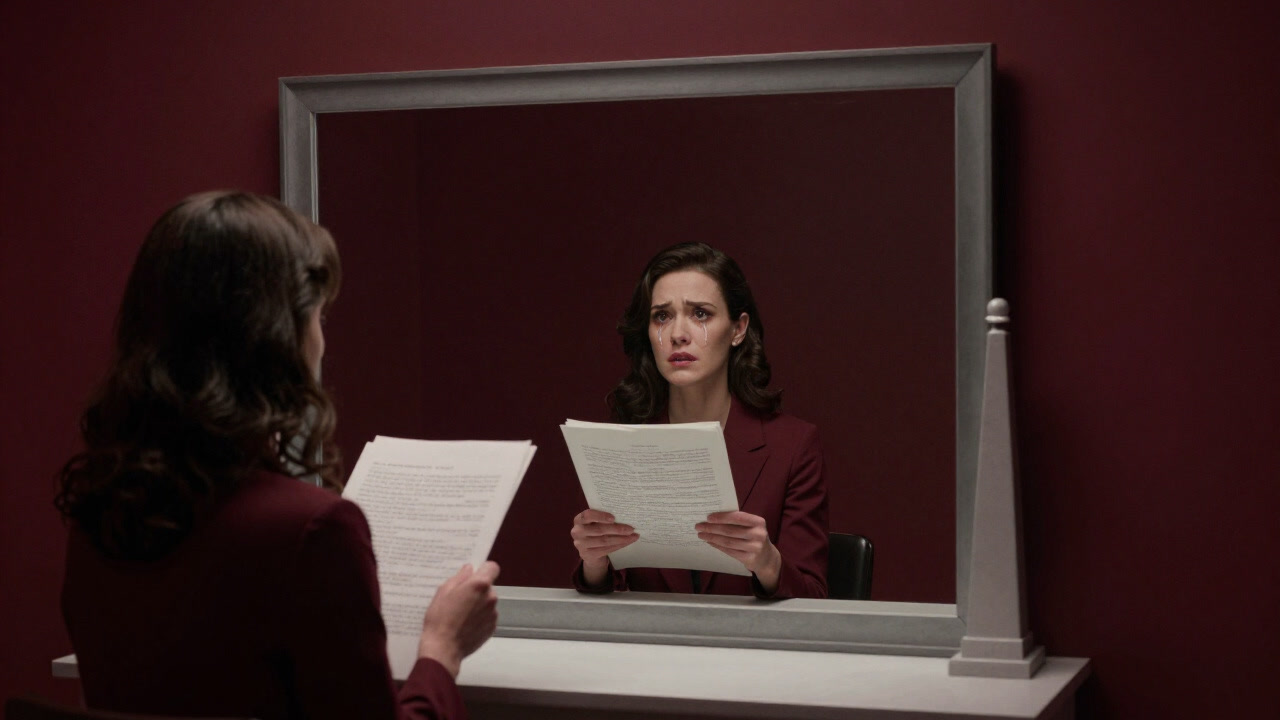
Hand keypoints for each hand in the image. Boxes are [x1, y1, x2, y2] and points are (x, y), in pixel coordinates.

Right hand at [417, 561, 499, 676]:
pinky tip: (465, 624)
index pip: (492, 567)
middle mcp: (490, 598)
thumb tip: (469, 569)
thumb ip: (459, 577)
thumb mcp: (443, 592)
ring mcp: (493, 613)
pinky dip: (479, 618)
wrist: (443, 648)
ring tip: (460, 614)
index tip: (474, 574)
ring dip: (478, 604)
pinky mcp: (492, 627)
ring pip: (487, 602)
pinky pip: (487, 616)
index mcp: (479, 585)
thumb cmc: (440, 620)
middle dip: (477, 589)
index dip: (483, 569)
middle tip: (460, 598)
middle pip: (488, 586)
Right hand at [571, 509, 638, 586]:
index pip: (588, 515)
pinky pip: (606, 549)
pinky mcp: (588, 554)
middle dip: (617, 529)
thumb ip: (603, 519)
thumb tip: (624, 516)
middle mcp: (577, 531)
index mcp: (579, 519)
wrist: (589, 551)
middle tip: (631, 529)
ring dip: (621, 539)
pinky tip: (627, 542)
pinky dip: (619, 545)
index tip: (614, 518)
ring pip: (605, 541)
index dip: (601, 516)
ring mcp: (581, 544)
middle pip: (599, 530)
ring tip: (633, 536)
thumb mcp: (594, 523)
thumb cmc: (595, 531)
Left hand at [696, 511, 781, 591]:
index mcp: (758, 522)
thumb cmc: (754, 536)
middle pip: (730, 531)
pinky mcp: (749, 559)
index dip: (722, 517)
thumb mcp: (752, 527)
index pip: (738, 517)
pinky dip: (718, 546)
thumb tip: (714, 518)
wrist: (767, 558)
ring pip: (728, 542)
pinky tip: (710, 542)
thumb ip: (738, 521)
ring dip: (712, 538)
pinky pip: (729, 551)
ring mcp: (755, 547)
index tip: (708, 517)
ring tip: (701, 535)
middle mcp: (758, 534)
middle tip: (699, 526)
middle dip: (712, 528)